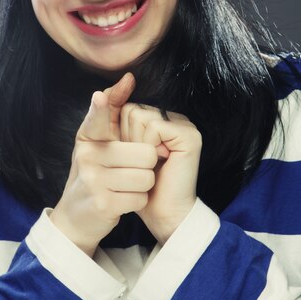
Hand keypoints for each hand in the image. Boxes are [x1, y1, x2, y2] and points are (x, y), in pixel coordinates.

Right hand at [50, 73, 157, 256]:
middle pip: (144, 154)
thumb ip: (113, 109)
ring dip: (143, 184)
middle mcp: (87, 156)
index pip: (97, 118)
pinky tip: (124, 201)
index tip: (100, 97)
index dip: (101, 107)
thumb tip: (129, 77)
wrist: (75, 219)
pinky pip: (140, 197)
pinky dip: (138, 201)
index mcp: (87, 137)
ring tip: (126, 186)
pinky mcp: (103, 204)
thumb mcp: (97, 141)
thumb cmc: (94, 172)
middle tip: (132, 170)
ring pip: (146, 177)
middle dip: (147, 165)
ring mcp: (93, 180)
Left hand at [120, 103, 201, 243]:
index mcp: (159, 118)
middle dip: (127, 139)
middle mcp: (173, 118)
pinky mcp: (188, 134)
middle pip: (131, 108)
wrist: (160, 214)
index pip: (127, 106)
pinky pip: (153, 126)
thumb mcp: (120, 148)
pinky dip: (149, 146)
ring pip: (139, 115)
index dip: (120, 130)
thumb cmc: (137, 186)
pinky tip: (159, 160)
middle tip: (142, 162)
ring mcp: (183, 124)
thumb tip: (111, 85)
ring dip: (136, 144)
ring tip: (150, 163)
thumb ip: (115, 116)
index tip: (129, 151)